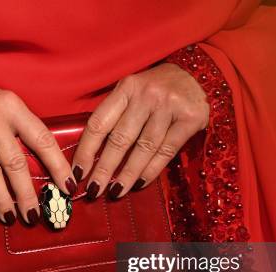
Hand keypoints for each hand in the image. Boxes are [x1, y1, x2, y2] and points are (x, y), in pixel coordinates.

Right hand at [0, 79, 75, 223]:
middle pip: (16, 162)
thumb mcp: (0, 105)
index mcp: (12, 106)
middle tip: (34, 215)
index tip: (68, 187)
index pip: (42, 138)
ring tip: (9, 217)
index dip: (57, 165)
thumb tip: (41, 168)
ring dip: (2, 199)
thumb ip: (18, 129)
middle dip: (27, 194)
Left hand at [72, 63, 208, 199]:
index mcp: (126, 88)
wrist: (198, 74)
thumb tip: (92, 155)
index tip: (77, 173)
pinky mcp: (189, 118)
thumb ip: (115, 116)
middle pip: (119, 139)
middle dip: (104, 169)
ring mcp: (169, 106)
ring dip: (127, 175)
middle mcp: (146, 95)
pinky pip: (166, 151)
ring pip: (143, 148)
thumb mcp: (132, 93)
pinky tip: (139, 184)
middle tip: (93, 191)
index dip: (86, 150)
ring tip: (115, 192)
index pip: (99, 123)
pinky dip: (151, 170)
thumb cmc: (157, 90)